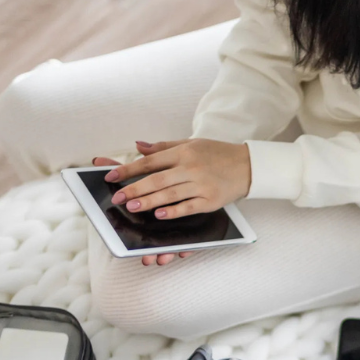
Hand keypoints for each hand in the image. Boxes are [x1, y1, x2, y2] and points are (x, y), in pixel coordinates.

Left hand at [92, 139, 250, 265]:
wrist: (248, 165)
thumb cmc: (218, 154)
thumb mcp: (191, 144)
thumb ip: (163, 147)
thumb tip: (138, 146)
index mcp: (183, 152)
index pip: (150, 161)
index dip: (129, 169)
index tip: (111, 176)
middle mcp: (191, 168)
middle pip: (157, 179)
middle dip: (135, 188)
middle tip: (117, 197)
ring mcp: (201, 185)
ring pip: (170, 194)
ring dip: (149, 201)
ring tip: (132, 206)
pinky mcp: (211, 201)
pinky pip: (188, 207)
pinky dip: (173, 211)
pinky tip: (159, 215)